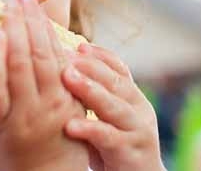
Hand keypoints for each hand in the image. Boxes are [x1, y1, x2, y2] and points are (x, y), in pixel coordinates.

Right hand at [0, 0, 88, 170]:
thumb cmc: (9, 149)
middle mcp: (27, 114)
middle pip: (22, 68)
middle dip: (17, 31)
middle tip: (10, 4)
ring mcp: (53, 105)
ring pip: (45, 60)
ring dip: (36, 27)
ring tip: (26, 2)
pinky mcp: (72, 96)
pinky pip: (63, 62)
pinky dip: (53, 38)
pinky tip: (44, 20)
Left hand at [61, 44, 165, 170]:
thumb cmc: (113, 146)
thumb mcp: (106, 116)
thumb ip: (92, 94)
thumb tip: (62, 64)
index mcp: (132, 97)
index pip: (119, 68)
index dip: (99, 55)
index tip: (78, 45)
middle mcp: (139, 109)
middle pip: (116, 81)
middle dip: (90, 66)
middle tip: (65, 56)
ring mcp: (138, 131)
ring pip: (114, 106)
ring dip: (90, 90)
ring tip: (67, 78)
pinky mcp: (131, 153)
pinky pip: (110, 138)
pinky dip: (91, 130)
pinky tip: (71, 125)